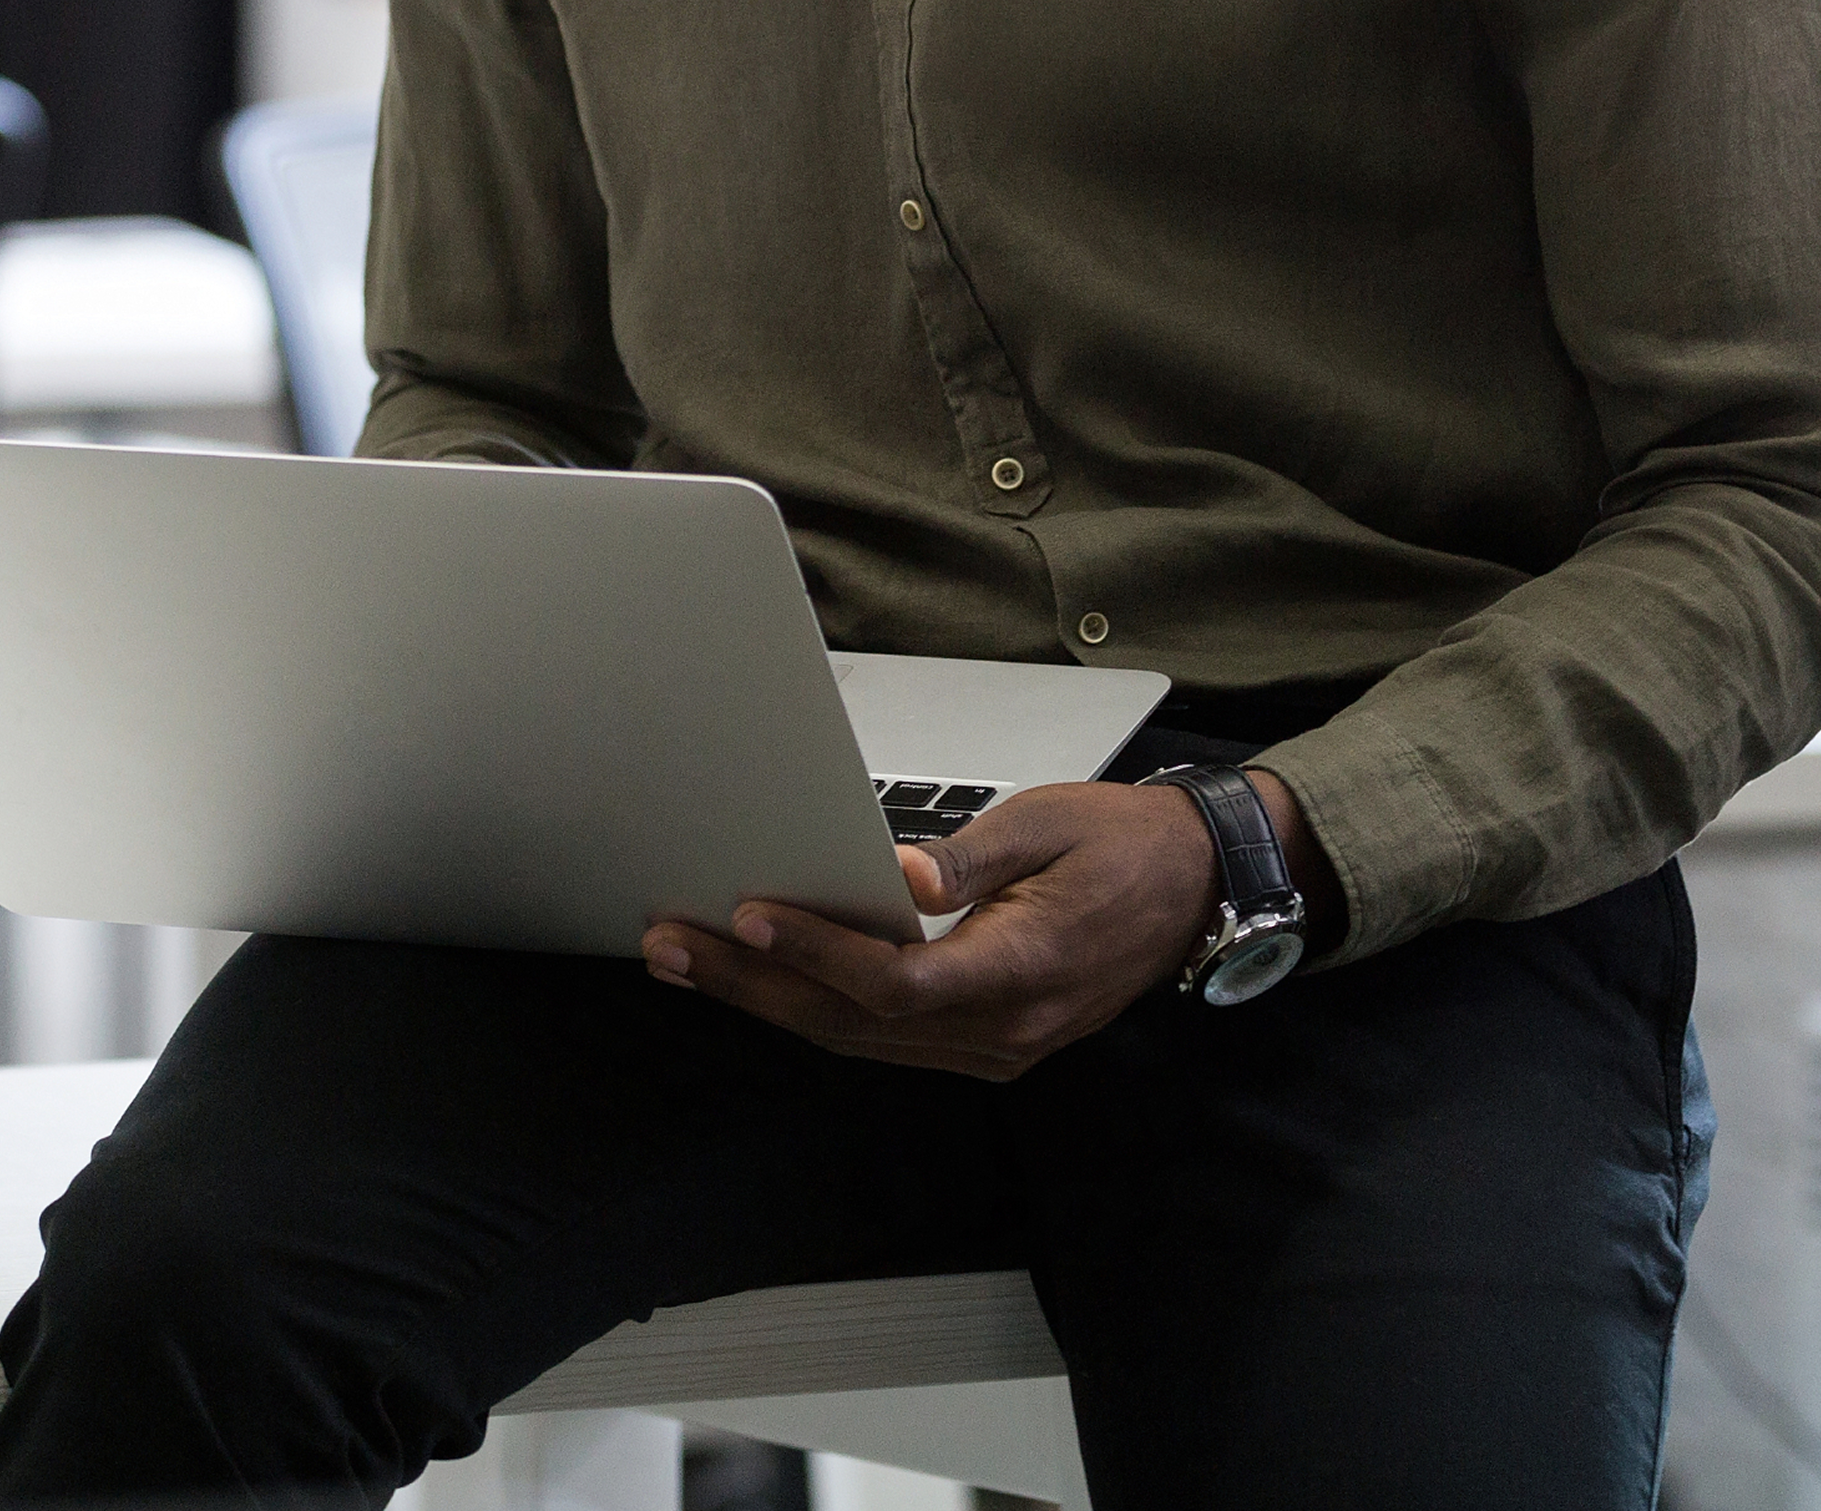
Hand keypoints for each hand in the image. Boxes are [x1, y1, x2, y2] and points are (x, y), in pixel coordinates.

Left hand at [638, 771, 1330, 1078]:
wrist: (1195, 888)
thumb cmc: (1125, 844)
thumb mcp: (1051, 825)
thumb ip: (972, 855)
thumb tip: (900, 873)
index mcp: (1025, 972)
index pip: (898, 981)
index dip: (818, 954)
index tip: (751, 916)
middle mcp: (1004, 1029)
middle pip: (857, 1022)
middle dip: (756, 984)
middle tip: (673, 944)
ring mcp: (996, 1045)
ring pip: (861, 1037)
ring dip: (770, 1002)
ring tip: (690, 959)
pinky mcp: (985, 1038)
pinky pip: (886, 1035)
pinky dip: (818, 1007)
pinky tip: (762, 980)